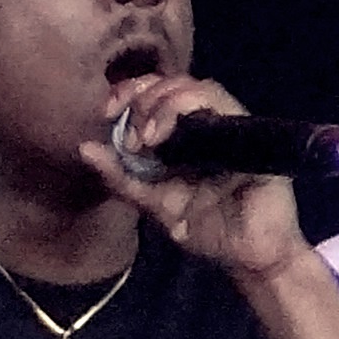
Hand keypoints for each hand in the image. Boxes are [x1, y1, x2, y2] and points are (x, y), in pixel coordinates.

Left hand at [84, 71, 308, 280]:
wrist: (245, 255)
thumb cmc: (204, 227)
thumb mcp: (152, 203)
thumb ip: (120, 177)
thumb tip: (84, 148)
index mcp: (182, 135)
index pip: (156, 92)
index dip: (130, 91)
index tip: (107, 111)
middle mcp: (209, 125)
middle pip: (176, 83)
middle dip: (145, 99)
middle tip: (132, 138)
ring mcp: (234, 129)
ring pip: (203, 89)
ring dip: (167, 104)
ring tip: (147, 138)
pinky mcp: (255, 140)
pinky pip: (229, 111)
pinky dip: (197, 113)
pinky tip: (174, 139)